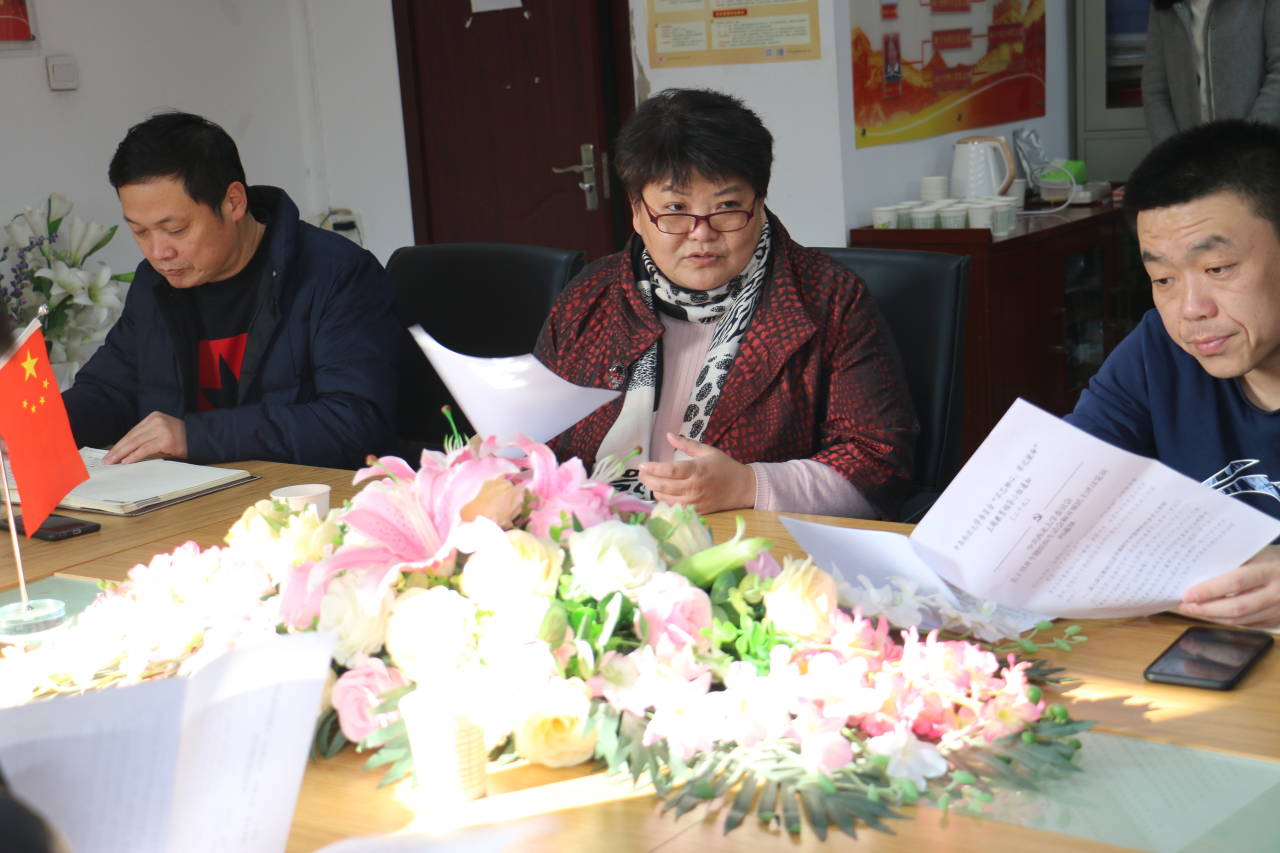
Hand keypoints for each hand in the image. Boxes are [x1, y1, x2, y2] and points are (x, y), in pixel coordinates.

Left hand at [103, 412, 187, 463]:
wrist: (201, 438)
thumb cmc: (181, 438)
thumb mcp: (162, 432)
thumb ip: (147, 437)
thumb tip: (127, 450)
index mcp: (154, 417)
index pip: (133, 432)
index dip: (121, 443)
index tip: (111, 452)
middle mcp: (156, 421)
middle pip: (132, 436)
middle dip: (118, 449)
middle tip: (107, 459)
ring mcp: (161, 429)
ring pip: (136, 443)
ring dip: (123, 454)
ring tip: (113, 461)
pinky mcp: (166, 439)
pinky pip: (145, 449)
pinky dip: (134, 456)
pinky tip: (126, 461)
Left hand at [637, 432, 754, 513]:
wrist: (742, 488)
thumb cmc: (724, 467)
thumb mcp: (707, 451)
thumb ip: (686, 444)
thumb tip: (668, 435)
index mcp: (697, 470)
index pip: (670, 470)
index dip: (654, 469)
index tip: (642, 465)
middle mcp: (694, 487)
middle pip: (664, 486)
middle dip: (648, 480)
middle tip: (641, 473)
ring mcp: (695, 501)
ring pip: (666, 499)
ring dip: (654, 491)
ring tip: (648, 481)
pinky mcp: (696, 511)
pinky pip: (674, 508)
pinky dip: (664, 501)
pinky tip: (660, 493)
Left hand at [1179, 545, 1279, 627]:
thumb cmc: (1276, 560)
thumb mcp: (1259, 553)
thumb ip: (1235, 561)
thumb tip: (1199, 571)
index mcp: (1270, 571)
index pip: (1236, 582)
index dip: (1209, 590)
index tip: (1187, 594)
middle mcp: (1277, 593)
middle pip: (1236, 607)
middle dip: (1206, 609)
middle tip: (1184, 606)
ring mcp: (1278, 610)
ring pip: (1241, 620)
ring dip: (1213, 617)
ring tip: (1193, 611)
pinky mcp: (1277, 620)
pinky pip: (1249, 625)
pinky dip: (1228, 621)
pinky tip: (1213, 615)